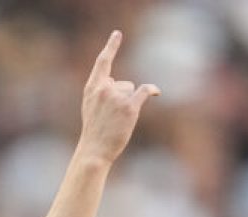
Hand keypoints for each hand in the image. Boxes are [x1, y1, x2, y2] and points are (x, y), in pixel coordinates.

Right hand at [77, 30, 159, 167]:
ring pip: (131, 91)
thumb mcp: (90, 107)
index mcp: (92, 88)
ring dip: (128, 105)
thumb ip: (101, 92)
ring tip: (117, 121)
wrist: (94, 151)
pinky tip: (156, 93)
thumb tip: (127, 86)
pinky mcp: (129, 107)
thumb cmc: (94, 132)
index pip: (103, 63)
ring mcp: (117, 97)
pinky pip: (144, 91)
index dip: (111, 47)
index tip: (118, 34)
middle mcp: (104, 89)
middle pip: (123, 83)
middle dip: (121, 98)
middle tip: (110, 118)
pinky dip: (151, 91)